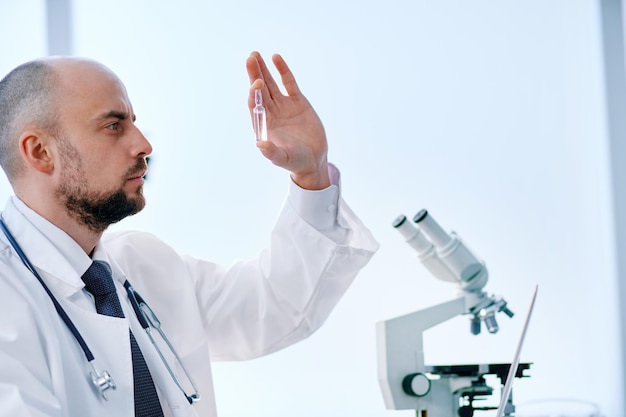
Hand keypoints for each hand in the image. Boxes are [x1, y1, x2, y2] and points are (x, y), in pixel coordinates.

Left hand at [246, 52, 329, 189]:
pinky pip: (289, 83)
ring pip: (271, 84)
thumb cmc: (295, 161)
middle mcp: (271, 113)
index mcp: (264, 124)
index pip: (255, 104)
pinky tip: (276, 58)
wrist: (313, 159)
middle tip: (250, 57)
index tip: (257, 82)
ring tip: (255, 54)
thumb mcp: (283, 158)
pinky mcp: (298, 101)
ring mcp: (284, 105)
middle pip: (260, 90)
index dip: (254, 92)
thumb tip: (259, 144)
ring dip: (263, 70)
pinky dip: (282, 71)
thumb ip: (271, 153)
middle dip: (255, 74)